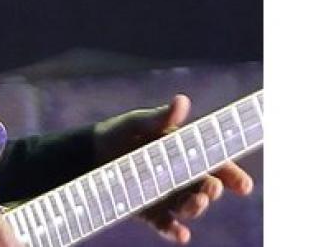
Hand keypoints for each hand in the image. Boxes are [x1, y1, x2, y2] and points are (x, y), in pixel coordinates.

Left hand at [93, 94, 253, 243]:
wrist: (90, 155)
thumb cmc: (119, 133)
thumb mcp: (137, 123)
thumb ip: (160, 117)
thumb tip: (182, 101)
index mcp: (184, 152)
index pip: (215, 164)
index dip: (232, 175)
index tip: (244, 185)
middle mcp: (180, 176)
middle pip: (206, 188)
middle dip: (212, 190)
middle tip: (211, 189)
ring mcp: (166, 196)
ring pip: (190, 207)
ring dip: (196, 208)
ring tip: (195, 204)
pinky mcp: (149, 212)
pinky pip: (166, 225)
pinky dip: (174, 231)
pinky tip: (181, 235)